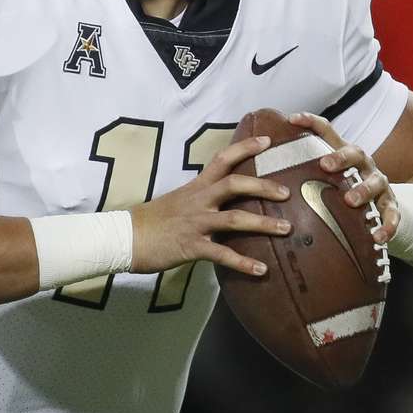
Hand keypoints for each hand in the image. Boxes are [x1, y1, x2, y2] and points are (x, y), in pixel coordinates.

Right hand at [130, 135, 291, 276]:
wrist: (125, 237)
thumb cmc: (151, 220)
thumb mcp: (177, 201)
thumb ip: (201, 199)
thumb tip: (222, 201)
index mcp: (196, 187)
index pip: (222, 159)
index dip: (245, 148)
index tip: (267, 141)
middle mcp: (199, 200)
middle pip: (235, 184)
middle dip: (263, 186)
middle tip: (287, 192)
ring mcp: (196, 223)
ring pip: (235, 219)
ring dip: (263, 224)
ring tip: (287, 229)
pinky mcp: (191, 246)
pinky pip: (222, 255)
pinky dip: (243, 263)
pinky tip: (261, 271)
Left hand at [290, 112, 399, 243]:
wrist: (382, 205)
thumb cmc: (343, 189)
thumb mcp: (324, 177)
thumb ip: (300, 172)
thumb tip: (257, 169)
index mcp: (343, 154)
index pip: (327, 131)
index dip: (310, 122)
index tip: (291, 119)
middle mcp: (363, 165)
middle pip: (355, 152)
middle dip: (341, 157)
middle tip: (326, 164)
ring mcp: (379, 184)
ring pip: (375, 182)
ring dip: (363, 190)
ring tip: (350, 200)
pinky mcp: (391, 206)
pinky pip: (392, 215)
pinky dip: (387, 225)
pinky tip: (377, 237)